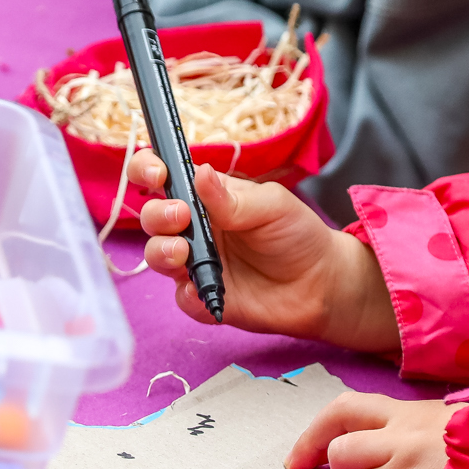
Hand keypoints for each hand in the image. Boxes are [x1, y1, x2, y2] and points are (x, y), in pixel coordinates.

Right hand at [127, 149, 401, 350]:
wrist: (321, 283)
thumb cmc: (297, 234)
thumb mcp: (272, 206)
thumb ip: (233, 198)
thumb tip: (200, 173)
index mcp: (206, 196)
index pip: (163, 176)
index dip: (148, 170)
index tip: (156, 174)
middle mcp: (194, 228)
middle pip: (152, 217)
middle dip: (157, 214)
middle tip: (180, 216)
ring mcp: (196, 263)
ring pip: (156, 255)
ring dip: (161, 251)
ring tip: (183, 252)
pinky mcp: (204, 296)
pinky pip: (181, 297)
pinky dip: (187, 294)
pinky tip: (202, 290)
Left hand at [285, 392, 460, 468]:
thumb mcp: (457, 429)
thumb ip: (421, 437)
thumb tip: (399, 457)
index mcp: (412, 411)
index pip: (348, 407)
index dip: (316, 431)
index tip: (299, 456)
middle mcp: (402, 428)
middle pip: (338, 439)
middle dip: (324, 461)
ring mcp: (402, 454)